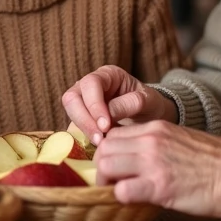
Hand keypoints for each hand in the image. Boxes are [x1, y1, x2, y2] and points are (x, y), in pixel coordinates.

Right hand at [62, 65, 177, 145]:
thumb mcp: (148, 101)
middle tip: (100, 139)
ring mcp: (83, 101)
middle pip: (72, 97)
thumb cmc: (150, 104)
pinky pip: (73, 126)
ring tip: (101, 144)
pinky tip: (97, 146)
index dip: (94, 105)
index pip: (91, 84)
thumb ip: (131, 103)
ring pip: (70, 112)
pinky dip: (82, 136)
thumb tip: (109, 115)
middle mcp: (90, 85)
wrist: (150, 116)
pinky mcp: (82, 117)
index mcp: (107, 74)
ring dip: (83, 129)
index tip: (105, 125)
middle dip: (84, 119)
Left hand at [93, 120, 220, 216]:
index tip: (114, 165)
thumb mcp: (180, 140)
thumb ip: (155, 144)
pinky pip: (122, 191)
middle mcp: (150, 141)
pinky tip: (134, 200)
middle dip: (102, 167)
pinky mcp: (159, 186)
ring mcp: (153, 162)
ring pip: (106, 166)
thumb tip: (134, 157)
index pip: (113, 134)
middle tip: (112, 181)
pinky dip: (121, 197)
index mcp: (155, 128)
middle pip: (104, 149)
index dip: (108, 152)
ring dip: (108, 182)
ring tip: (119, 191)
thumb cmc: (213, 161)